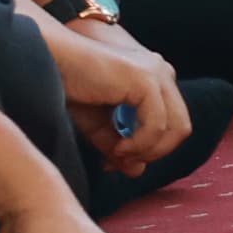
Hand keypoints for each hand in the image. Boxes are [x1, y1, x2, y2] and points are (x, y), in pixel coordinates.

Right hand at [43, 17, 187, 173]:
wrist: (52, 61)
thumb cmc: (72, 88)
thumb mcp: (99, 125)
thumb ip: (119, 145)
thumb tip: (138, 171)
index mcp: (157, 80)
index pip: (173, 124)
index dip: (151, 149)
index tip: (118, 160)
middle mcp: (163, 73)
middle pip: (181, 128)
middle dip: (154, 153)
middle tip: (122, 161)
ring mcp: (157, 74)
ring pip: (175, 129)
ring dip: (146, 151)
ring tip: (118, 154)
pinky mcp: (145, 80)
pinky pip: (156, 125)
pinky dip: (140, 144)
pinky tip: (118, 148)